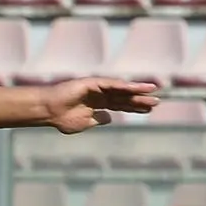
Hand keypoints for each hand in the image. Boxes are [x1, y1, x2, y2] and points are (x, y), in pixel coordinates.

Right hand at [44, 78, 160, 133]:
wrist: (48, 111)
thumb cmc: (61, 118)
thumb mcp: (84, 123)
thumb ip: (98, 120)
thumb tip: (109, 117)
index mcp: (99, 105)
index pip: (121, 105)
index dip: (135, 107)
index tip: (150, 109)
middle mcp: (100, 95)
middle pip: (125, 97)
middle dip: (140, 99)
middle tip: (158, 102)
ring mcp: (97, 88)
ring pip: (121, 89)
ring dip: (137, 90)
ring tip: (153, 91)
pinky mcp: (93, 82)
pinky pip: (111, 84)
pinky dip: (124, 86)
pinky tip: (136, 87)